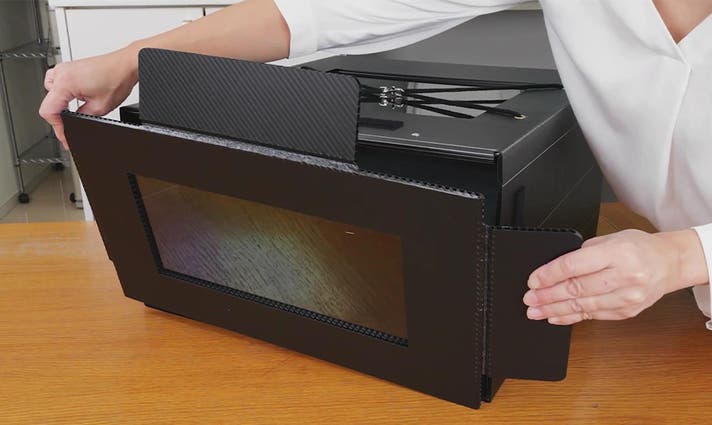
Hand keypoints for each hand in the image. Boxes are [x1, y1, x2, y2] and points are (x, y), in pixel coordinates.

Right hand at [39, 46, 138, 148]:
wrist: (125, 65)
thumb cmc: (116, 79)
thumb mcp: (99, 108)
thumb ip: (82, 117)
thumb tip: (73, 123)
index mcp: (65, 83)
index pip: (48, 111)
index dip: (57, 128)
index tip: (65, 136)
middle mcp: (61, 73)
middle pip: (48, 103)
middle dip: (59, 118)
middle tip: (69, 128)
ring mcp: (64, 69)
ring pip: (50, 93)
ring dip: (59, 105)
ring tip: (72, 112)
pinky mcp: (69, 68)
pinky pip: (56, 83)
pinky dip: (62, 93)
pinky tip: (73, 98)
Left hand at [523, 229, 708, 324]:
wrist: (670, 263)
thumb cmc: (639, 248)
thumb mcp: (611, 239)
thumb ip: (584, 253)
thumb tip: (553, 270)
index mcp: (618, 253)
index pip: (575, 265)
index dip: (549, 275)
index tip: (533, 281)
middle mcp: (625, 276)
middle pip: (576, 288)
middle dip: (547, 296)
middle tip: (529, 299)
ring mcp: (627, 297)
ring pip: (583, 306)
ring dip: (555, 310)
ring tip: (536, 311)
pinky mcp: (627, 312)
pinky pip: (593, 316)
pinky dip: (571, 317)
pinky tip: (556, 317)